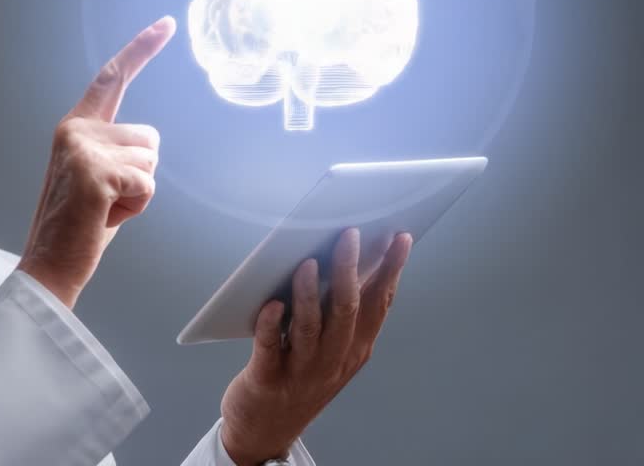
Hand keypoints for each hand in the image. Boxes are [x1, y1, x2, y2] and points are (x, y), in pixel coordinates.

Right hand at [17, 16, 175, 307]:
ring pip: (152, 160)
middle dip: (142, 172)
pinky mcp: (96, 173)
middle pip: (149, 137)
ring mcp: (83, 149)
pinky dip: (137, 206)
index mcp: (75, 127)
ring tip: (105, 208)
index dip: (141, 48)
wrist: (50, 265)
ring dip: (139, 191)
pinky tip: (107, 216)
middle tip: (107, 200)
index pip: (112, 78)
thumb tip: (146, 145)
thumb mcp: (96, 174)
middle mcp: (75, 129)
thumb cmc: (79, 226)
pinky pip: (148, 183)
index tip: (166, 22)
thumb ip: (114, 149)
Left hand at [219, 228, 413, 465]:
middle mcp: (333, 359)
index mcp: (354, 349)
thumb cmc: (299, 378)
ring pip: (310, 327)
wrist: (266, 430)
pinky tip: (271, 304)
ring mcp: (301, 370)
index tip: (400, 238)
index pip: (378, 304)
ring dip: (308, 293)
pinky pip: (270, 347)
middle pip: (346, 309)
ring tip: (308, 262)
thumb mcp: (334, 350)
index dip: (391, 270)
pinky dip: (271, 323)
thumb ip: (343, 313)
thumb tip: (351, 259)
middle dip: (350, 269)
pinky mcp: (267, 378)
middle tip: (349, 235)